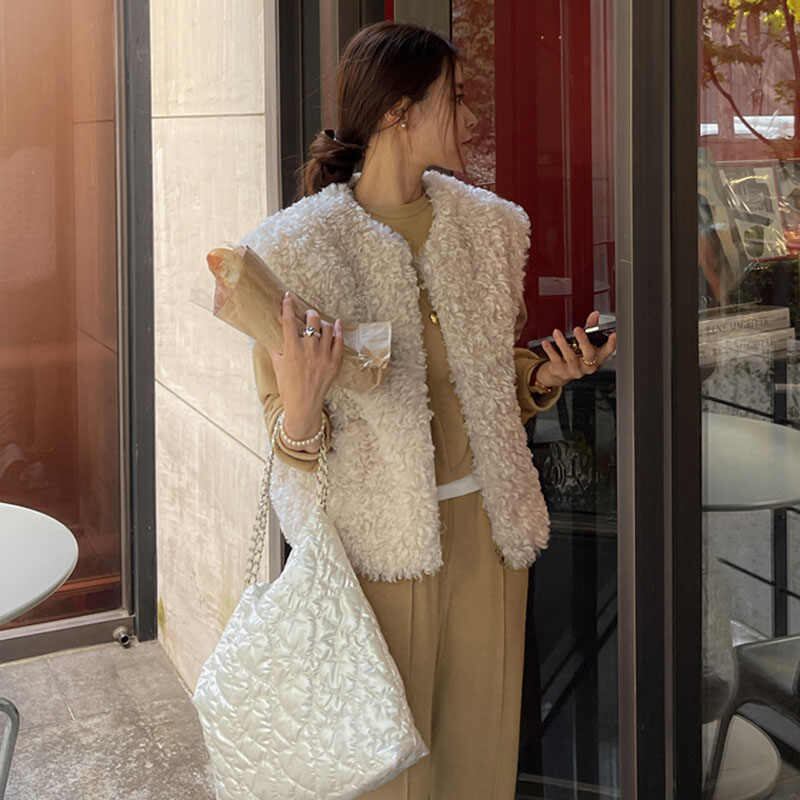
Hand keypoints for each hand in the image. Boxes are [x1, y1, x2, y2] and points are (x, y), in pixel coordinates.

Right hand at [269, 291, 344, 440]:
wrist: (303, 404)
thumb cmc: (287, 386)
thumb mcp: (277, 364)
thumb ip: (274, 347)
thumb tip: (268, 333)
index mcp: (292, 349)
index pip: (289, 321)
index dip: (288, 306)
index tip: (288, 296)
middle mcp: (309, 349)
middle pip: (312, 320)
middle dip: (309, 313)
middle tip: (307, 314)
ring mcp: (324, 355)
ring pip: (326, 328)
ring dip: (322, 322)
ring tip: (319, 323)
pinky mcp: (334, 362)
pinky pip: (339, 341)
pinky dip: (338, 331)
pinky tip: (336, 324)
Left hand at [535, 310, 617, 388]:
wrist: (560, 373)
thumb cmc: (576, 355)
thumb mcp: (585, 342)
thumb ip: (590, 328)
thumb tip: (595, 314)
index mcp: (597, 358)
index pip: (608, 351)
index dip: (612, 343)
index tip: (613, 334)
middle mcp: (587, 366)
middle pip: (588, 354)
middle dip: (583, 341)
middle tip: (578, 329)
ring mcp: (574, 370)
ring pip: (570, 356)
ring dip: (562, 343)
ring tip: (557, 332)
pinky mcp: (561, 371)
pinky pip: (555, 359)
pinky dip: (550, 350)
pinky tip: (546, 342)